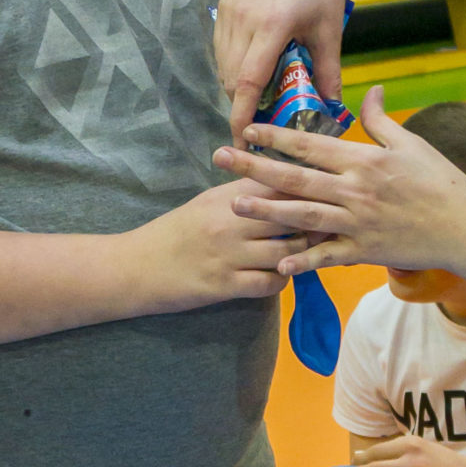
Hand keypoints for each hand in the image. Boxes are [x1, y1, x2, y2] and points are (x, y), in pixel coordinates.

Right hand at [123, 178, 311, 311]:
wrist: (137, 266)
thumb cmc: (176, 232)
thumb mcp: (207, 202)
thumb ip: (243, 192)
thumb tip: (283, 181)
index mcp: (226, 196)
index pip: (278, 183)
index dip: (307, 188)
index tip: (325, 193)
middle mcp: (230, 221)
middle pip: (291, 216)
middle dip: (314, 222)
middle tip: (328, 226)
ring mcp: (229, 254)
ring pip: (287, 253)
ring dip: (301, 255)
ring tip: (306, 254)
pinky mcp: (225, 285)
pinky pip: (270, 284)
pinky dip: (282, 281)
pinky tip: (281, 277)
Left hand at [213, 86, 465, 279]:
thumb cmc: (444, 182)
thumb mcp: (413, 144)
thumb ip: (383, 120)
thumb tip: (370, 90)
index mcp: (364, 160)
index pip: (311, 144)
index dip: (276, 136)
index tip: (248, 129)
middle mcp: (356, 190)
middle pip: (296, 177)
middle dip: (254, 168)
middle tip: (219, 159)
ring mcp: (358, 223)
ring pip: (303, 216)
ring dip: (267, 211)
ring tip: (234, 204)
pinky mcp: (365, 251)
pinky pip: (328, 256)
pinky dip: (303, 261)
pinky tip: (277, 263)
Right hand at [214, 0, 350, 142]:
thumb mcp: (330, 32)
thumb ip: (328, 73)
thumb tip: (331, 111)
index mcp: (273, 24)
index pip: (248, 81)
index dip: (242, 116)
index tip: (241, 142)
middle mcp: (244, 18)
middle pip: (232, 79)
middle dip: (244, 106)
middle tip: (264, 120)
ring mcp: (230, 10)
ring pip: (223, 67)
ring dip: (238, 87)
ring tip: (262, 95)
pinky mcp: (224, 6)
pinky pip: (221, 50)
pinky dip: (233, 67)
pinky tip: (253, 69)